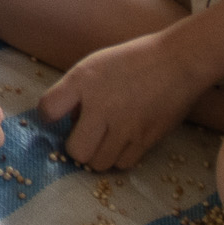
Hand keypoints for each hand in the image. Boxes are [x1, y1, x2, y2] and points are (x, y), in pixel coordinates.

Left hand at [40, 28, 198, 171]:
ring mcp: (126, 127)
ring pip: (99, 164)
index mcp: (83, 81)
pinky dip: (118, 158)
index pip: (48, 109)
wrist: (176, 63)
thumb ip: (76, 92)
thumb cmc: (131, 60)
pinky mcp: (146, 140)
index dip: (47, 116)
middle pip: (76, 151)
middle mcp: (101, 107)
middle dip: (75, 147)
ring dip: (97, 155)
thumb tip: (70, 122)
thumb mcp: (94, 65)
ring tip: (103, 140)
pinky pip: (123, 164)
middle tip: (82, 136)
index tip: (53, 116)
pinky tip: (121, 143)